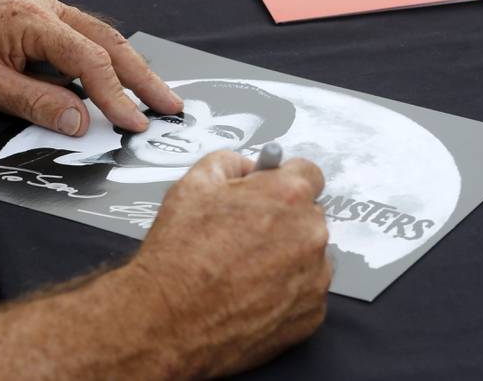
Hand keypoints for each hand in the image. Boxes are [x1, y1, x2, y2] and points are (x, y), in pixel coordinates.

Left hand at [0, 0, 182, 134]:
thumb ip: (37, 103)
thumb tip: (82, 123)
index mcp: (32, 18)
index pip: (90, 59)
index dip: (117, 95)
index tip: (136, 122)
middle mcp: (44, 6)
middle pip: (108, 41)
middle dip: (143, 75)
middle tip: (171, 104)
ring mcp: (42, 8)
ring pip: (99, 37)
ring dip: (128, 67)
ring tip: (153, 93)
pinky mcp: (37, 17)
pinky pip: (81, 38)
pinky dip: (102, 60)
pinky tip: (114, 79)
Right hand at [130, 150, 330, 377]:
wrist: (168, 320)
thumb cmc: (179, 257)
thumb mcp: (193, 184)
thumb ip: (230, 163)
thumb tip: (246, 167)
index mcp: (289, 196)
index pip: (308, 173)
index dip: (283, 180)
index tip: (270, 191)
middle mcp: (311, 234)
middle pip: (308, 215)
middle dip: (282, 219)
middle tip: (244, 233)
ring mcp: (315, 277)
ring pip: (308, 254)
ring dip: (286, 256)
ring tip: (243, 267)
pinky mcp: (311, 313)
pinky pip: (305, 291)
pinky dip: (285, 291)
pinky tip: (251, 291)